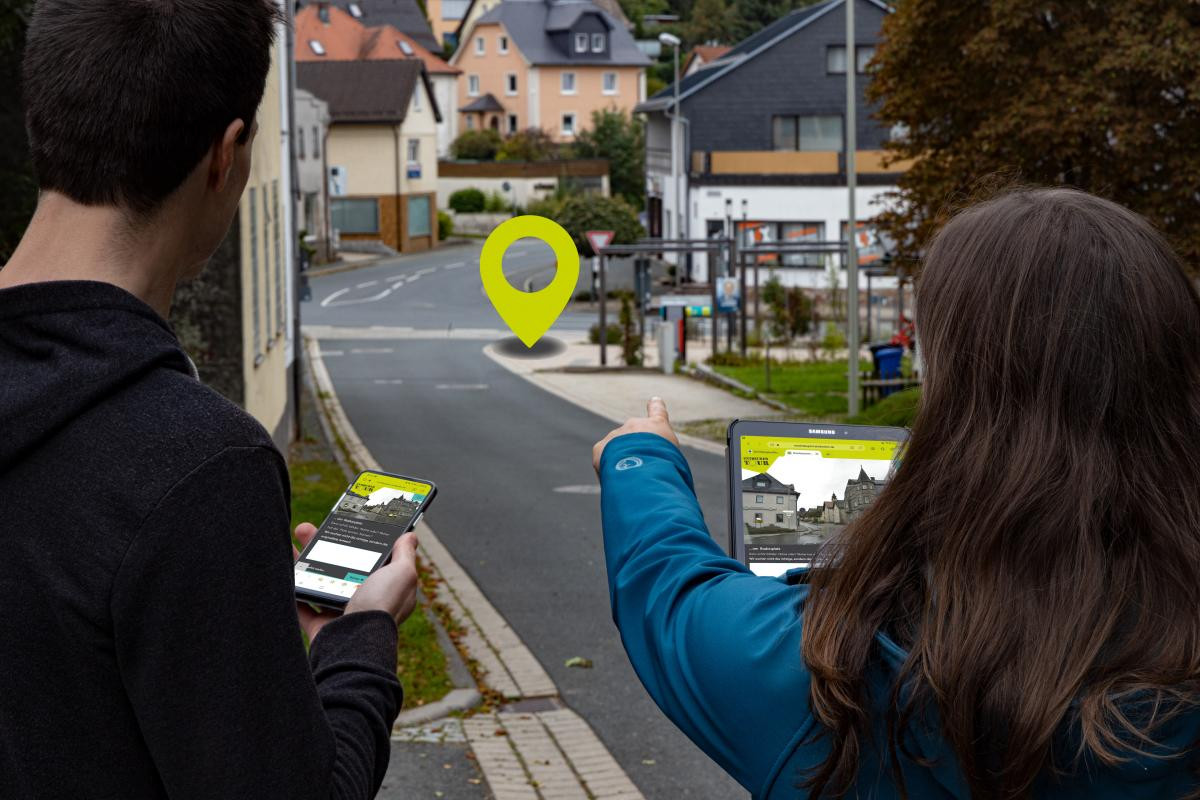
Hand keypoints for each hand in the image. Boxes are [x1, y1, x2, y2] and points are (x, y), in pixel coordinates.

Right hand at [293, 524, 420, 641]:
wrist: (354, 643)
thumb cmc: (382, 607)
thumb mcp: (403, 574)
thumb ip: (405, 555)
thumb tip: (410, 536)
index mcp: (384, 588)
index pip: (370, 560)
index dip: (358, 542)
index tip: (344, 523)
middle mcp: (363, 600)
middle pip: (340, 566)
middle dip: (323, 545)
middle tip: (309, 528)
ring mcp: (339, 613)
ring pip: (318, 580)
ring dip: (303, 559)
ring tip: (293, 538)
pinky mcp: (318, 624)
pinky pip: (300, 601)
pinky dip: (291, 584)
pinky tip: (283, 564)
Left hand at [592, 397, 679, 473]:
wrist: (643, 469)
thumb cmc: (666, 466)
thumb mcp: (674, 456)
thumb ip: (664, 451)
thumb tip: (654, 458)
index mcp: (657, 424)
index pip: (657, 411)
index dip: (656, 406)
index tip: (654, 401)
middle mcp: (635, 424)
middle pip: (635, 437)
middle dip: (637, 451)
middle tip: (643, 468)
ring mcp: (617, 434)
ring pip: (618, 449)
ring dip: (623, 461)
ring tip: (630, 476)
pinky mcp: (601, 446)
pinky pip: (604, 457)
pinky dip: (608, 467)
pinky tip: (616, 478)